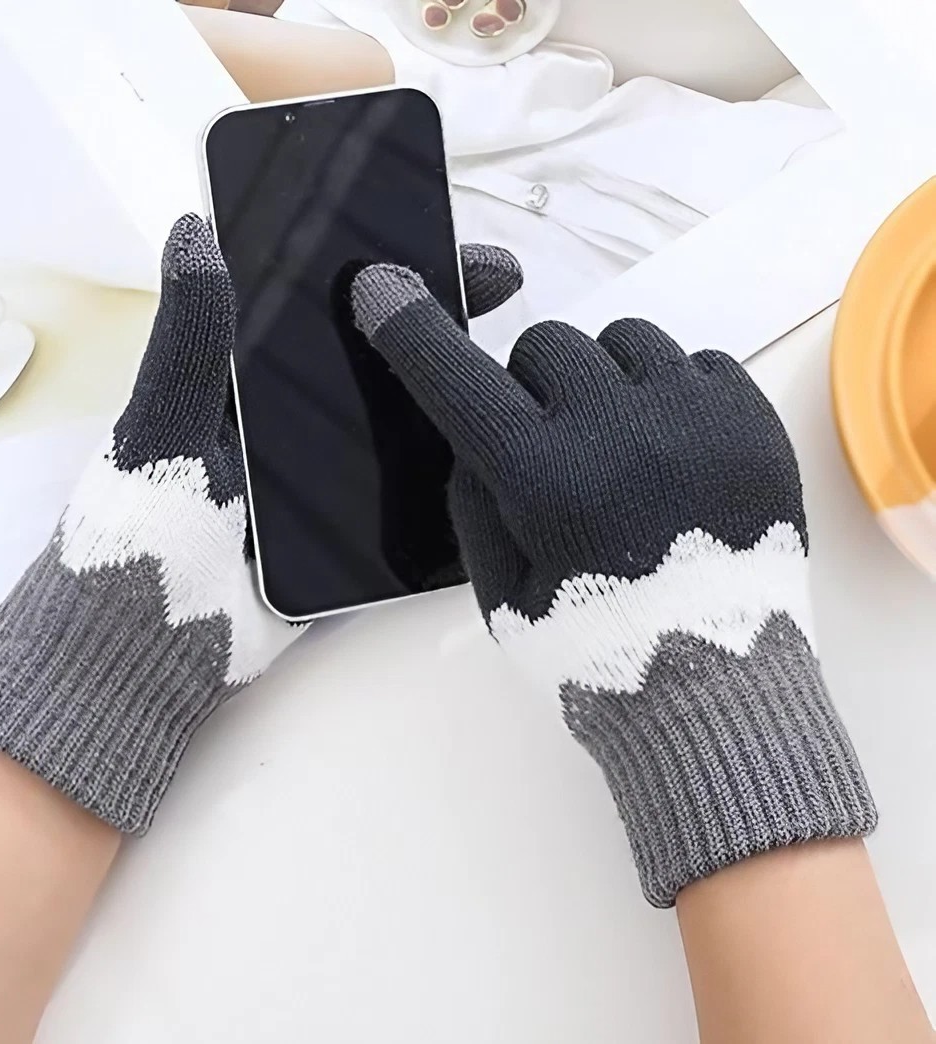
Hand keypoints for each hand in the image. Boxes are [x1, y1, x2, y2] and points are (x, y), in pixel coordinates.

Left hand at [0, 218, 521, 833]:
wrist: (160, 647)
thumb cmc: (145, 529)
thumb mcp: (162, 427)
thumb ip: (186, 342)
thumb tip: (194, 229)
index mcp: (243, 373)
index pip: (320, 299)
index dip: (373, 263)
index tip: (435, 234)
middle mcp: (292, 411)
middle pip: (373, 349)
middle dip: (433, 314)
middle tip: (497, 288)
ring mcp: (327, 469)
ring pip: (400, 411)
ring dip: (451, 385)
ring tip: (508, 362)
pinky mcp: (353, 522)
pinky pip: (408, 481)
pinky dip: (448, 456)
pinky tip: (492, 441)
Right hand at [351, 266, 876, 905]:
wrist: (714, 686)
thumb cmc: (595, 647)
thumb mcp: (502, 593)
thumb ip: (474, 500)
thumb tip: (477, 433)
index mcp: (543, 479)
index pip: (457, 378)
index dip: (411, 330)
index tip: (383, 290)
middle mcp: (617, 430)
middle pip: (546, 343)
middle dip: (533, 386)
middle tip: (554, 445)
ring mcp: (694, 418)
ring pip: (623, 338)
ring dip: (604, 381)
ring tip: (622, 446)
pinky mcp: (753, 421)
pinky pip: (695, 360)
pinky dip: (670, 395)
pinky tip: (674, 453)